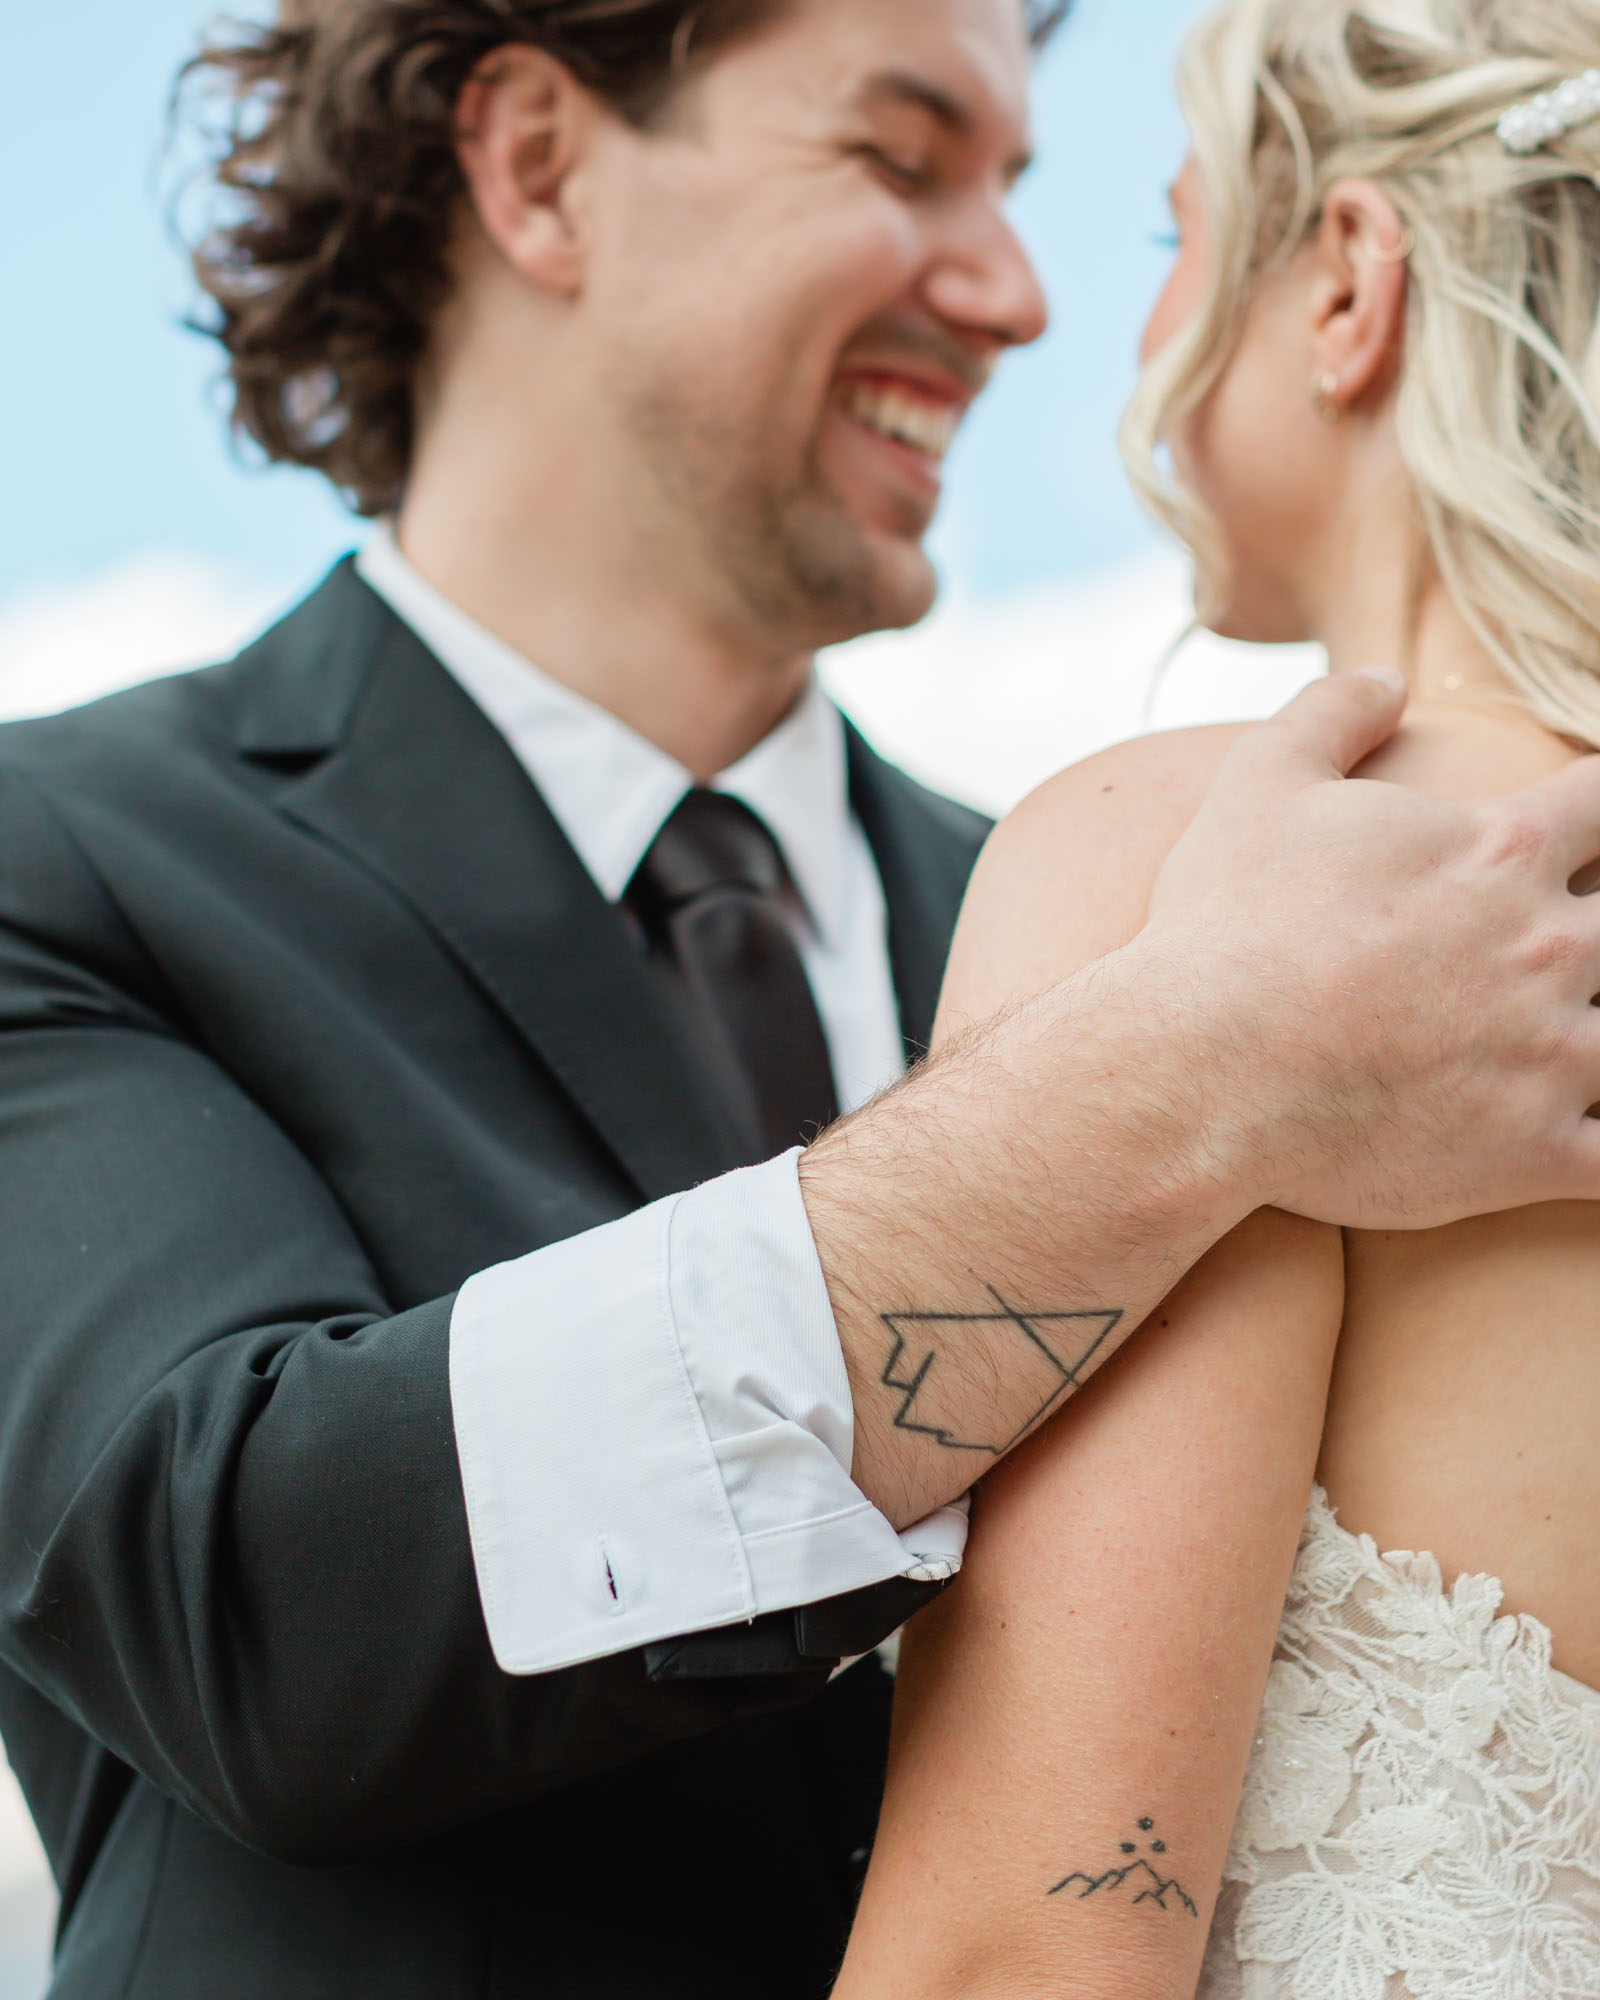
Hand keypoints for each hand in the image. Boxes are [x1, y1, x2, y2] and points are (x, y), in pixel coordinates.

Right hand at [1147, 669, 1599, 1227]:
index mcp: (1502, 852)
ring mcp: (1551, 1058)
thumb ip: (1331, 714)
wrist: (1194, 1070)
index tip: (1590, 827)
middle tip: (1566, 947)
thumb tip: (1386, 677)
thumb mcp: (1258, 782)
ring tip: (1581, 1049)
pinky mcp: (1533, 1153)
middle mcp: (1548, 947)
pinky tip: (1589, 1146)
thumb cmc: (1221, 926)